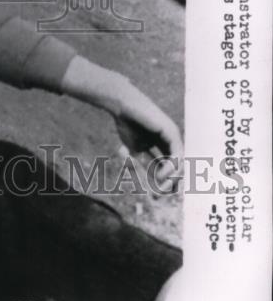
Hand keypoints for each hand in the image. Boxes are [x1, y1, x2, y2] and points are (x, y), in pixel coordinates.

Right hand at [60, 56, 182, 193]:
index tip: (158, 195)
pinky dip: (171, 167)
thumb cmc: (125, 123)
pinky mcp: (171, 132)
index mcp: (160, 143)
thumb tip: (148, 182)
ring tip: (161, 188)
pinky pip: (176, 154)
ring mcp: (172, 135)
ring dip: (171, 178)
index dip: (164, 181)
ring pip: (179, 162)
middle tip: (161, 196)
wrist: (121, 105)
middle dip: (170, 182)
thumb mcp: (135, 149)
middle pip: (175, 166)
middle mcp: (169, 140)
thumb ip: (143, 163)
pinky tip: (163, 176)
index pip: (167, 166)